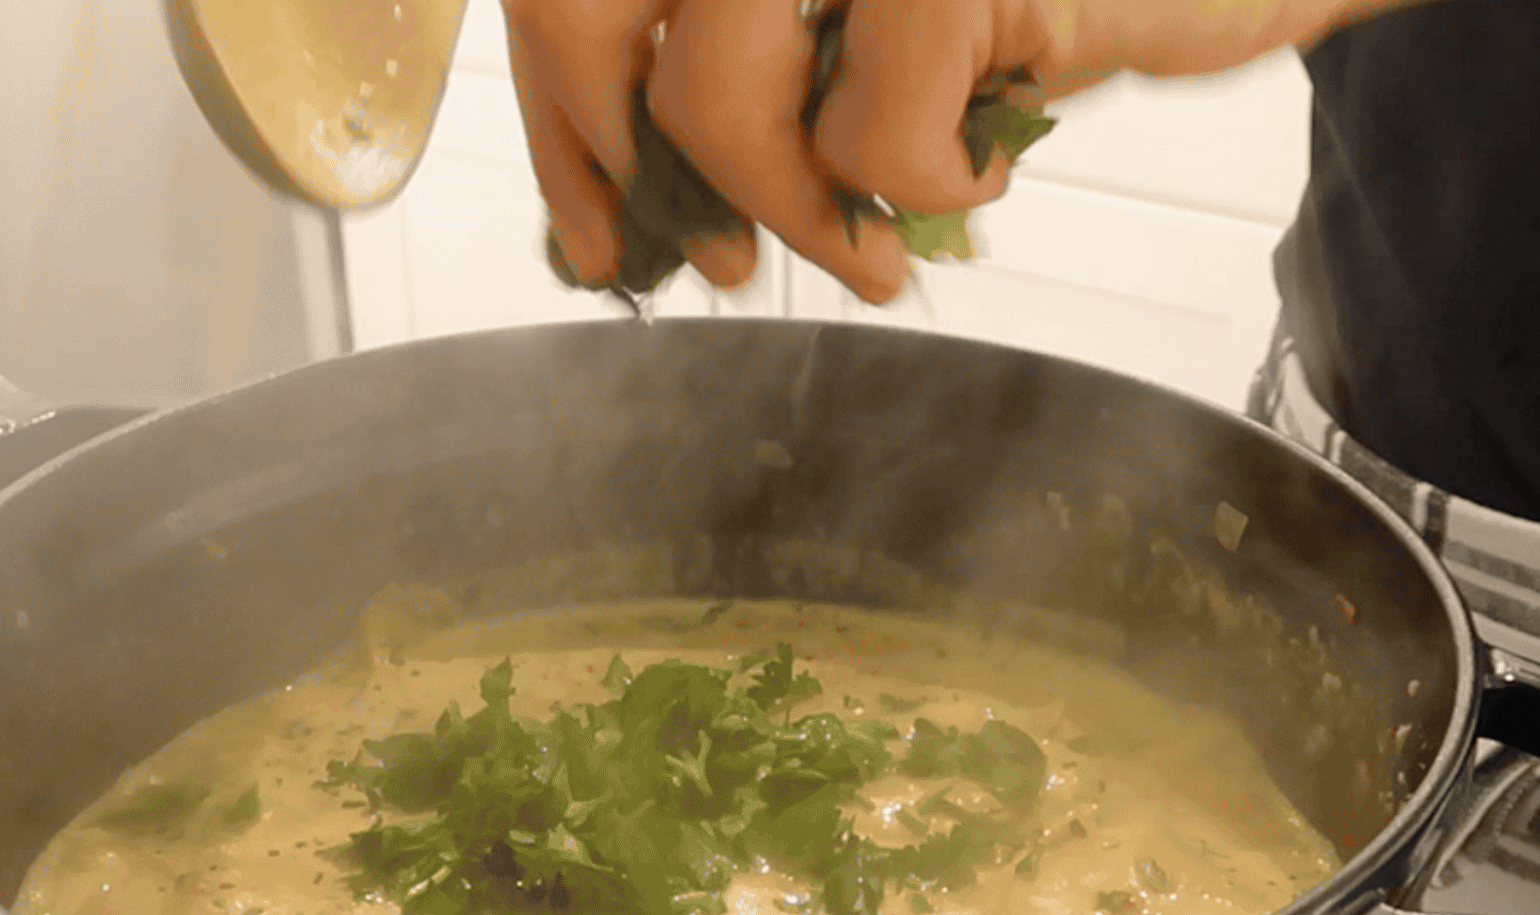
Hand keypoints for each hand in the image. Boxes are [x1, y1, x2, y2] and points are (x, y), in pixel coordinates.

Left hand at [504, 0, 1375, 305]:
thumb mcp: (899, 18)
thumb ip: (775, 63)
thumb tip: (645, 192)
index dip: (553, 109)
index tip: (592, 225)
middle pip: (580, 4)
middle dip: (621, 166)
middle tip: (714, 263)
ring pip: (710, 87)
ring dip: (792, 205)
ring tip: (874, 245)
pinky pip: (870, 139)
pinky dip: (925, 187)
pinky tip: (985, 171)